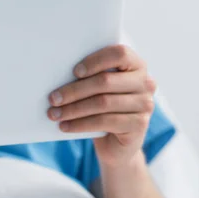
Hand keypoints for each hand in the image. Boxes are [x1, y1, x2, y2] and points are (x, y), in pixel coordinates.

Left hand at [47, 45, 155, 166]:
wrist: (117, 143)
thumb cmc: (103, 108)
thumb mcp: (98, 90)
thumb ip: (89, 77)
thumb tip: (57, 74)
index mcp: (136, 65)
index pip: (120, 54)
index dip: (96, 61)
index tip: (74, 72)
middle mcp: (145, 82)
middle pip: (105, 81)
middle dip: (74, 90)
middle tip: (52, 98)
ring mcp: (145, 104)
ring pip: (102, 103)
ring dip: (73, 109)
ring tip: (54, 114)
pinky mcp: (139, 124)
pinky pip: (105, 122)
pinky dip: (80, 124)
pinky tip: (65, 126)